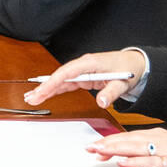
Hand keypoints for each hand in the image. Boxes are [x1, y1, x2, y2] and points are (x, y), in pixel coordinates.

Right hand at [24, 49, 147, 108]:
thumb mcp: (123, 82)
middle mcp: (83, 66)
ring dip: (46, 89)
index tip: (42, 91)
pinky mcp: (83, 77)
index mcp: (90, 63)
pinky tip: (44, 94)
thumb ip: (112, 92)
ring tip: (32, 98)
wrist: (136, 64)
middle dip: (44, 87)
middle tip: (31, 98)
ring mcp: (82, 71)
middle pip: (59, 76)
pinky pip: (66, 83)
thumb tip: (102, 102)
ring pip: (60, 80)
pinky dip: (54, 89)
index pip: (67, 73)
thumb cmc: (129, 69)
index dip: (52, 83)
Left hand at [86, 126, 166, 166]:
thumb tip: (129, 163)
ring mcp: (164, 150)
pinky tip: (122, 162)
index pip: (127, 137)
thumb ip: (147, 158)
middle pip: (127, 140)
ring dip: (114, 149)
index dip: (109, 141)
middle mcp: (157, 140)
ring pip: (134, 147)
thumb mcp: (165, 155)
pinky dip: (134, 162)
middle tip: (89, 148)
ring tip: (98, 151)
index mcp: (155, 136)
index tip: (94, 146)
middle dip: (106, 144)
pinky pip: (149, 162)